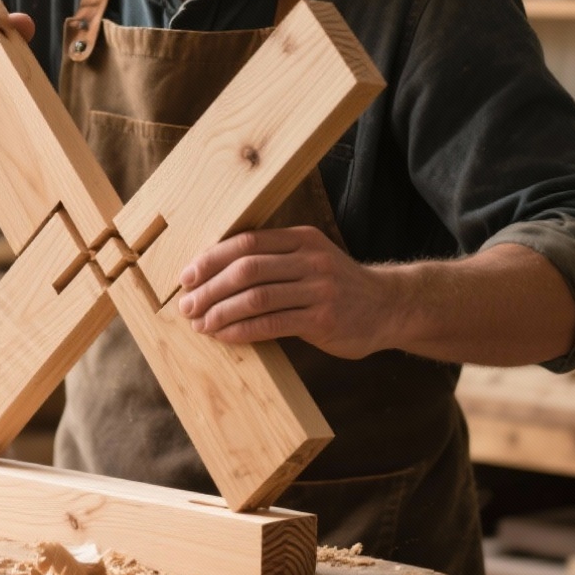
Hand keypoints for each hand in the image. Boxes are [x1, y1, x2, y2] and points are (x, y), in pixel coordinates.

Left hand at [177, 226, 385, 358]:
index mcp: (302, 238)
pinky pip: (272, 324)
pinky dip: (242, 331)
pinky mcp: (323, 320)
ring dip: (220, 312)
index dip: (211, 259)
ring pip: (256, 297)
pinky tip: (224, 336)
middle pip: (247, 269)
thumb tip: (214, 273)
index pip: (246, 242)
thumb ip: (273, 260)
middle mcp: (311, 259)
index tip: (186, 276)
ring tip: (200, 324)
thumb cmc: (337, 285)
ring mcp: (320, 289)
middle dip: (209, 288)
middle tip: (187, 305)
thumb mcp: (310, 258)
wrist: (388, 306)